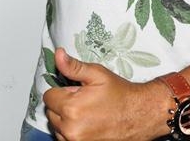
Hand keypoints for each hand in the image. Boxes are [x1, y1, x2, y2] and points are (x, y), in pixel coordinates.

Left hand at [43, 48, 170, 140]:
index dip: (61, 90)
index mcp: (71, 108)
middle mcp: (71, 129)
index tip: (75, 90)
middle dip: (63, 104)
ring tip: (86, 113)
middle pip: (51, 112)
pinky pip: (66, 139)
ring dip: (66, 120)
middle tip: (82, 100)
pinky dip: (72, 132)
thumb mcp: (97, 74)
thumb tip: (58, 55)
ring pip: (57, 127)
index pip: (48, 97)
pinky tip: (87, 124)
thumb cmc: (121, 95)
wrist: (141, 115)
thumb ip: (73, 67)